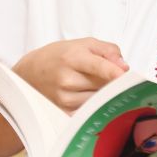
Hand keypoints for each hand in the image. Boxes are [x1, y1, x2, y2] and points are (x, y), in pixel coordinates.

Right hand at [13, 38, 127, 112]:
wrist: (30, 74)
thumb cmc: (59, 56)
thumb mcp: (83, 44)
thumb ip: (107, 50)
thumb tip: (123, 66)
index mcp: (72, 58)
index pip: (98, 66)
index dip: (113, 72)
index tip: (125, 76)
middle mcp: (67, 80)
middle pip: (104, 84)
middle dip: (111, 80)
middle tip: (103, 73)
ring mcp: (65, 98)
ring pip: (100, 98)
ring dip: (102, 92)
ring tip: (88, 82)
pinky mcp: (65, 112)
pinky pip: (91, 109)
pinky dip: (94, 102)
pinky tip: (83, 93)